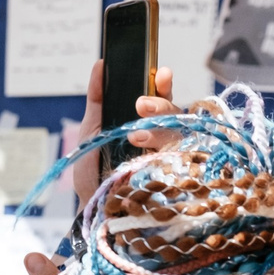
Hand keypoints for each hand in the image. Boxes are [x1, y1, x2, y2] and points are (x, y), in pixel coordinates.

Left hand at [71, 61, 185, 200]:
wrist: (92, 209)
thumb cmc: (93, 172)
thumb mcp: (91, 130)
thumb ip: (98, 99)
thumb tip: (100, 65)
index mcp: (146, 124)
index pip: (162, 99)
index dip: (165, 85)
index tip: (161, 73)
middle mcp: (163, 139)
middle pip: (175, 115)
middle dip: (161, 106)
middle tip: (141, 105)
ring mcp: (170, 160)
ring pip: (180, 137)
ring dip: (159, 131)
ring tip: (135, 137)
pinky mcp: (173, 182)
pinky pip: (182, 164)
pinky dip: (167, 156)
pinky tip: (150, 156)